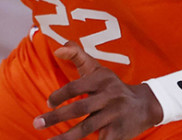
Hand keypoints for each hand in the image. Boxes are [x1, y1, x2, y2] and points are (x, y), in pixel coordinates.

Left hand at [33, 42, 162, 139]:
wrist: (145, 105)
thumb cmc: (111, 86)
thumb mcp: (97, 68)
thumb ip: (76, 54)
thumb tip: (57, 50)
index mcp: (102, 79)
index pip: (76, 87)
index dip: (59, 95)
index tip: (48, 103)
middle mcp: (109, 97)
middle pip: (79, 108)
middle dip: (56, 117)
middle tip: (37, 123)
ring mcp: (115, 115)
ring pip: (87, 127)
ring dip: (66, 137)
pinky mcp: (119, 132)